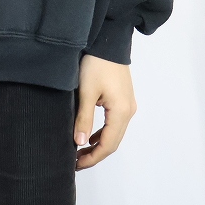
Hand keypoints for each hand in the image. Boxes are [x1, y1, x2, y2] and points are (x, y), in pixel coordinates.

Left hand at [73, 54, 136, 170]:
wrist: (108, 40)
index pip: (108, 145)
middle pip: (113, 141)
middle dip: (95, 154)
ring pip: (114, 132)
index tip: (76, 164)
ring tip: (80, 151)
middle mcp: (129, 111)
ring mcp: (128, 104)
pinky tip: (90, 135)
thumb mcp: (86, 91)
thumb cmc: (96, 63)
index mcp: (121, 112)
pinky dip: (102, 132)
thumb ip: (84, 119)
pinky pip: (114, 122)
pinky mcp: (123, 98)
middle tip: (76, 161)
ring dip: (99, 144)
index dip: (92, 158)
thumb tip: (80, 144)